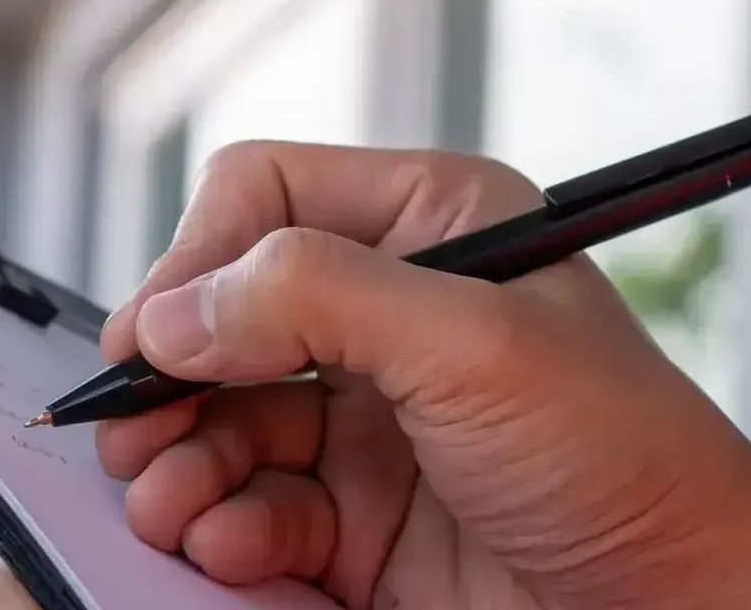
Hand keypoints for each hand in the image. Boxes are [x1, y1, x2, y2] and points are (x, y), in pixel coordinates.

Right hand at [0, 142, 750, 609]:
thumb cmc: (625, 458)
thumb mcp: (474, 344)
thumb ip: (315, 298)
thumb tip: (174, 307)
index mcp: (433, 227)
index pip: (261, 198)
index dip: (195, 261)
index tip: (154, 338)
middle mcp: (392, 316)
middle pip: (217, 320)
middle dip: (165, 379)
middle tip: (126, 435)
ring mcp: (372, 424)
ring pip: (216, 424)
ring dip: (176, 466)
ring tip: (167, 509)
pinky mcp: (360, 524)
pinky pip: (247, 514)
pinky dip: (219, 533)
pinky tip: (228, 552)